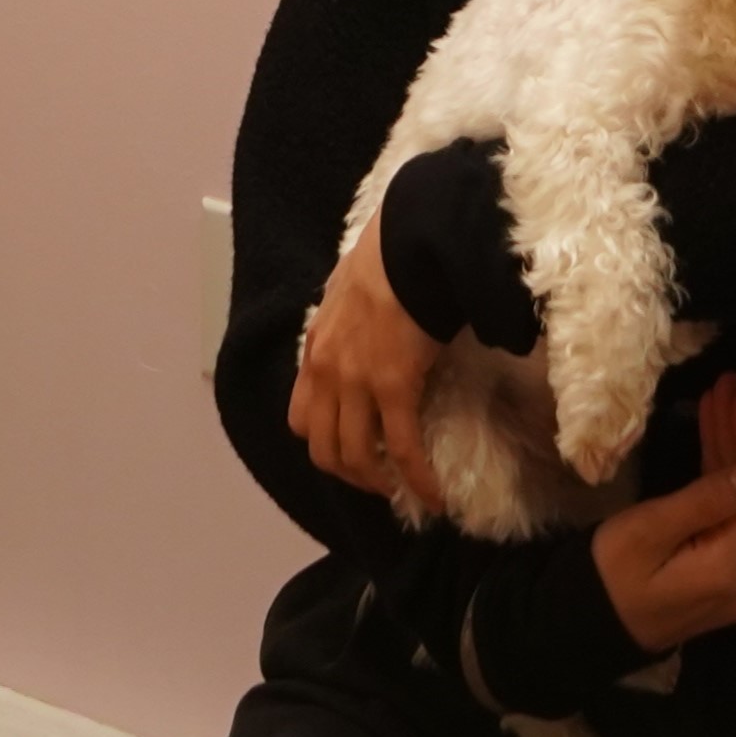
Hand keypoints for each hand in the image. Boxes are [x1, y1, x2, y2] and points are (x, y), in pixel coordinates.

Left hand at [287, 221, 441, 506]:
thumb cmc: (387, 256)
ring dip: (377, 481)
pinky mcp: (394, 388)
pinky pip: (402, 449)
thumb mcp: (347, 290)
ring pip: (356, 457)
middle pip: (323, 448)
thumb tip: (364, 329)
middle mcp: (327, 373)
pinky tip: (433, 494)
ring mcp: (357, 384)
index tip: (351, 447)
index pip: (302, 417)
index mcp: (316, 349)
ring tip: (402, 489)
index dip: (324, 441)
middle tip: (376, 477)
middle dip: (349, 472)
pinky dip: (417, 479)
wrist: (411, 242)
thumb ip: (346, 320)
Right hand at [592, 374, 735, 652]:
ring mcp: (730, 583)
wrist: (581, 628)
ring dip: (730, 453)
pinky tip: (714, 442)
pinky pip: (725, 521)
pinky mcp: (714, 579)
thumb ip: (705, 501)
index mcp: (729, 568)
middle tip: (728, 384)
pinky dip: (719, 480)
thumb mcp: (649, 530)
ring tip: (721, 401)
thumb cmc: (607, 574)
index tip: (735, 391)